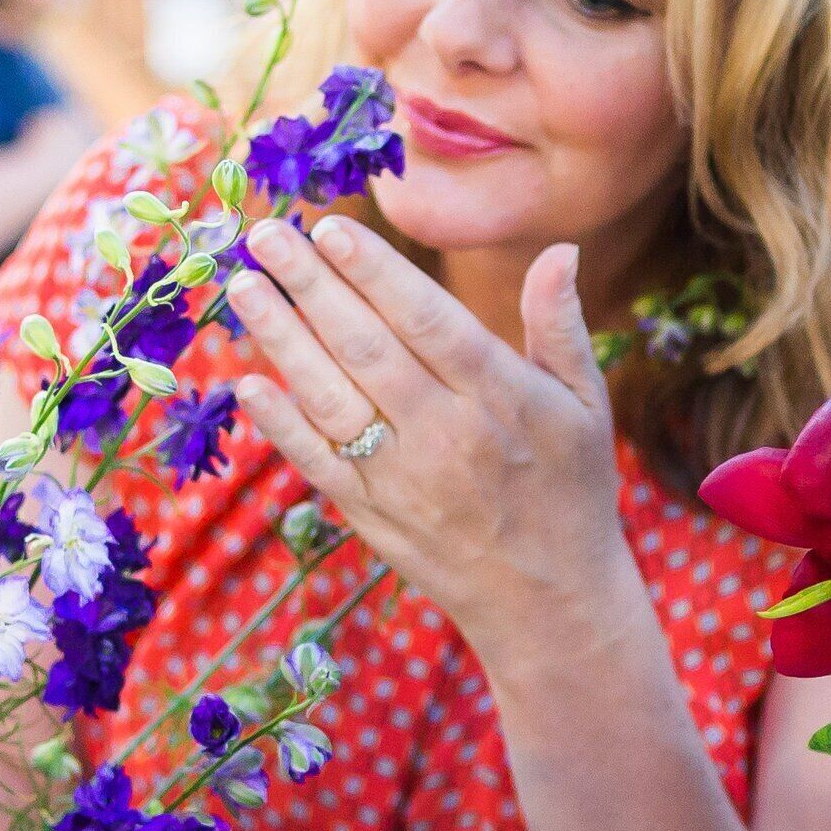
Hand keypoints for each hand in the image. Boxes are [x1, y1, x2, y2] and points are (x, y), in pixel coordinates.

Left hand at [226, 219, 640, 656]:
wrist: (550, 602)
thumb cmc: (572, 489)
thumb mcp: (585, 405)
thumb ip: (560, 326)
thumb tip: (559, 252)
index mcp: (501, 397)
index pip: (428, 321)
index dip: (376, 273)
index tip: (331, 227)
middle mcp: (447, 435)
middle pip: (367, 349)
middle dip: (312, 286)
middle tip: (266, 235)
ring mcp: (403, 479)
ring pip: (332, 398)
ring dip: (283, 341)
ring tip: (244, 287)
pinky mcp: (372, 516)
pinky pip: (318, 462)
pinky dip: (281, 424)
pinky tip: (246, 382)